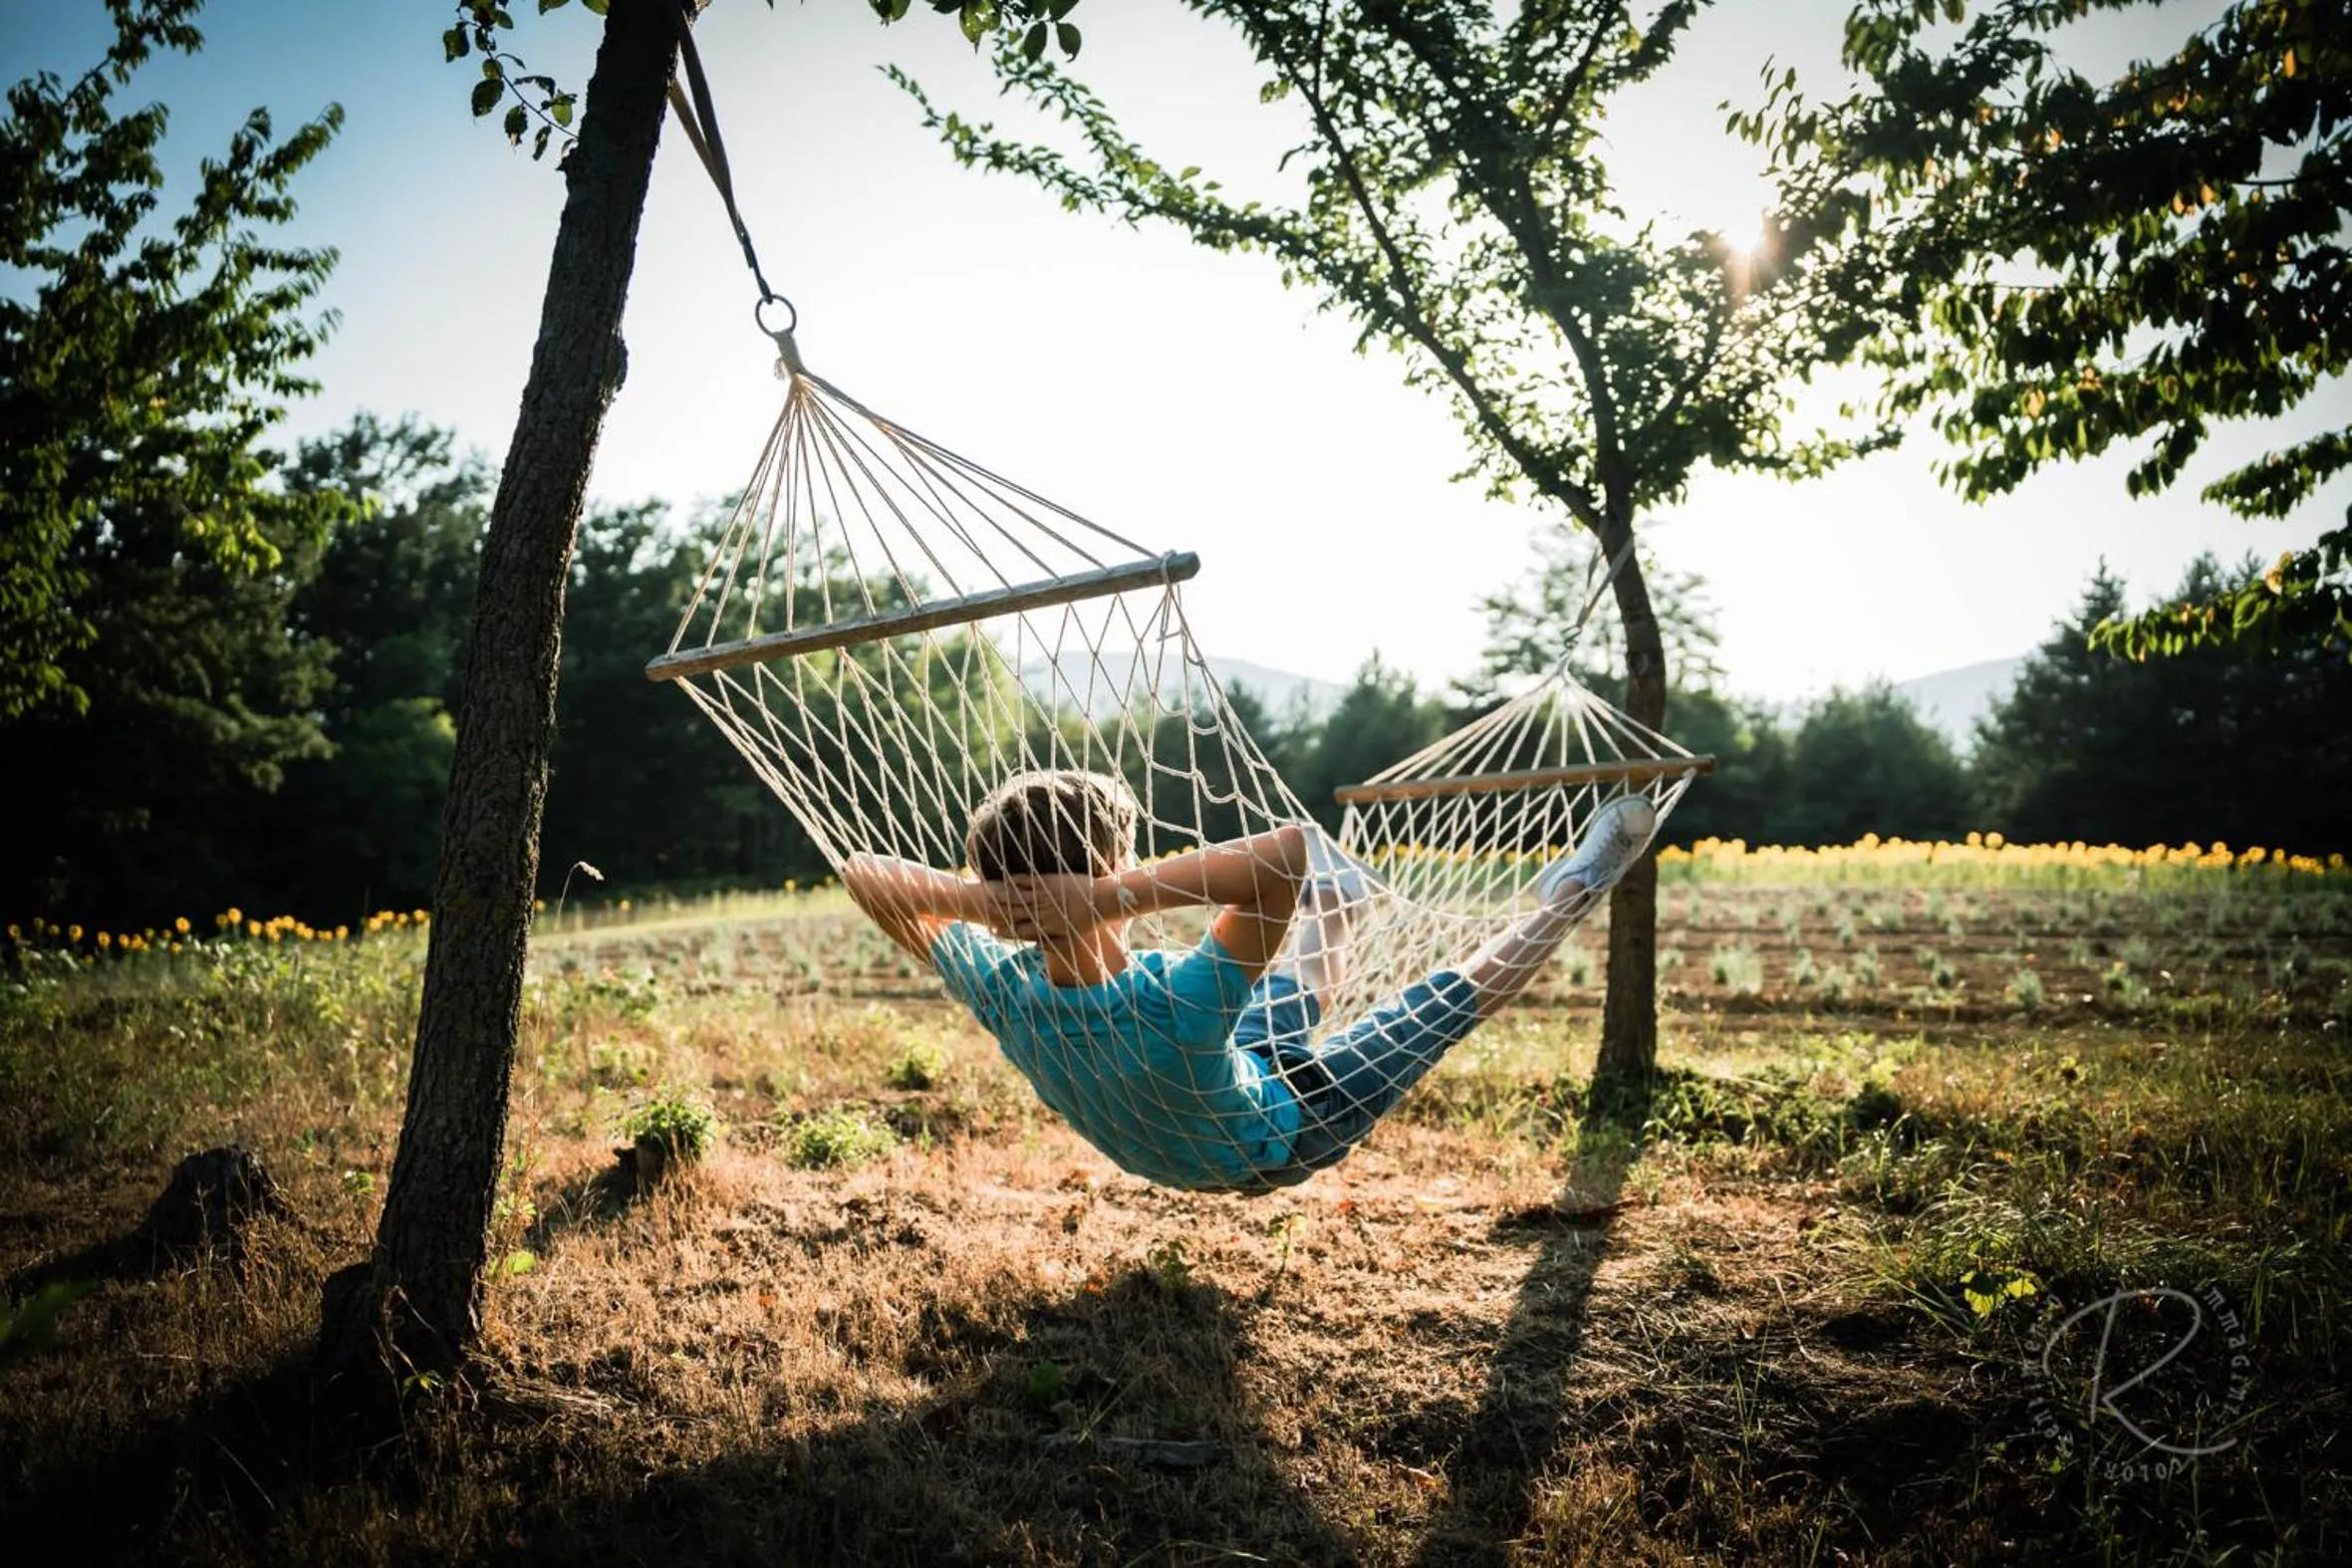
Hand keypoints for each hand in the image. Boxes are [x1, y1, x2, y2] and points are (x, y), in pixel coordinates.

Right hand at [989, 873, 1103, 941]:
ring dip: (1004, 896)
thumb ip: (1051, 945)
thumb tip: (1035, 948)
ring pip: (1020, 897)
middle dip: (999, 913)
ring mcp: (1046, 896)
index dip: (1007, 931)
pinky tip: (1006, 878)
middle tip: (985, 911)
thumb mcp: (1070, 939)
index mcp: (1047, 927)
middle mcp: (1043, 912)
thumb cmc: (1090, 922)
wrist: (1103, 901)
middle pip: (1017, 913)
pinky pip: (1029, 881)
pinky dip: (1017, 880)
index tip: (993, 930)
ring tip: (990, 895)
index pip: (1022, 930)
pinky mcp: (1050, 881)